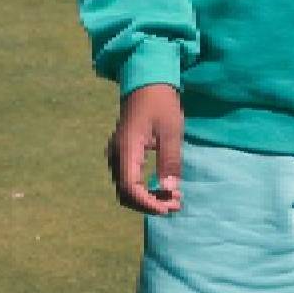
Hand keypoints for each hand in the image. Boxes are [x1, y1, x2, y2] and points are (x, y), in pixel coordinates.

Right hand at [106, 83, 183, 214]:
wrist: (147, 83)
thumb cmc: (161, 104)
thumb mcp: (171, 131)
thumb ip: (170, 160)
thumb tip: (169, 189)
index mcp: (126, 150)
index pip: (130, 188)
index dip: (147, 203)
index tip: (168, 209)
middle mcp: (117, 156)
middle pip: (126, 193)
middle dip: (150, 204)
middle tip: (177, 205)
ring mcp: (117, 155)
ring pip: (127, 189)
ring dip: (148, 198)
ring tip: (175, 199)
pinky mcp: (123, 154)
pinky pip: (129, 179)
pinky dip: (145, 189)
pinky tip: (164, 188)